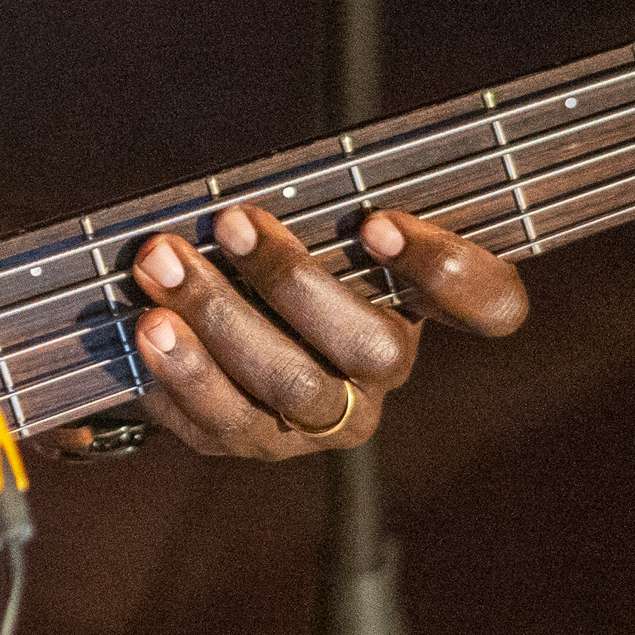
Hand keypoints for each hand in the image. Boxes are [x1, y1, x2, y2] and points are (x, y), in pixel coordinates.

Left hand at [115, 199, 528, 458]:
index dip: (446, 269)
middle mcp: (380, 373)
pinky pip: (220, 422)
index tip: (376, 223)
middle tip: (230, 221)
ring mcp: (321, 419)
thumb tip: (257, 193)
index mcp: (414, 306)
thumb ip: (308, 208)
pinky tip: (146, 328)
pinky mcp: (252, 441)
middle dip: (293, 281)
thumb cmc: (259, 253)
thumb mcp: (298, 224)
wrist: (196, 321)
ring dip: (220, 320)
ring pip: (291, 387)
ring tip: (160, 266)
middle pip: (372, 350)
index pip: (488, 302)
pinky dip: (180, 372)